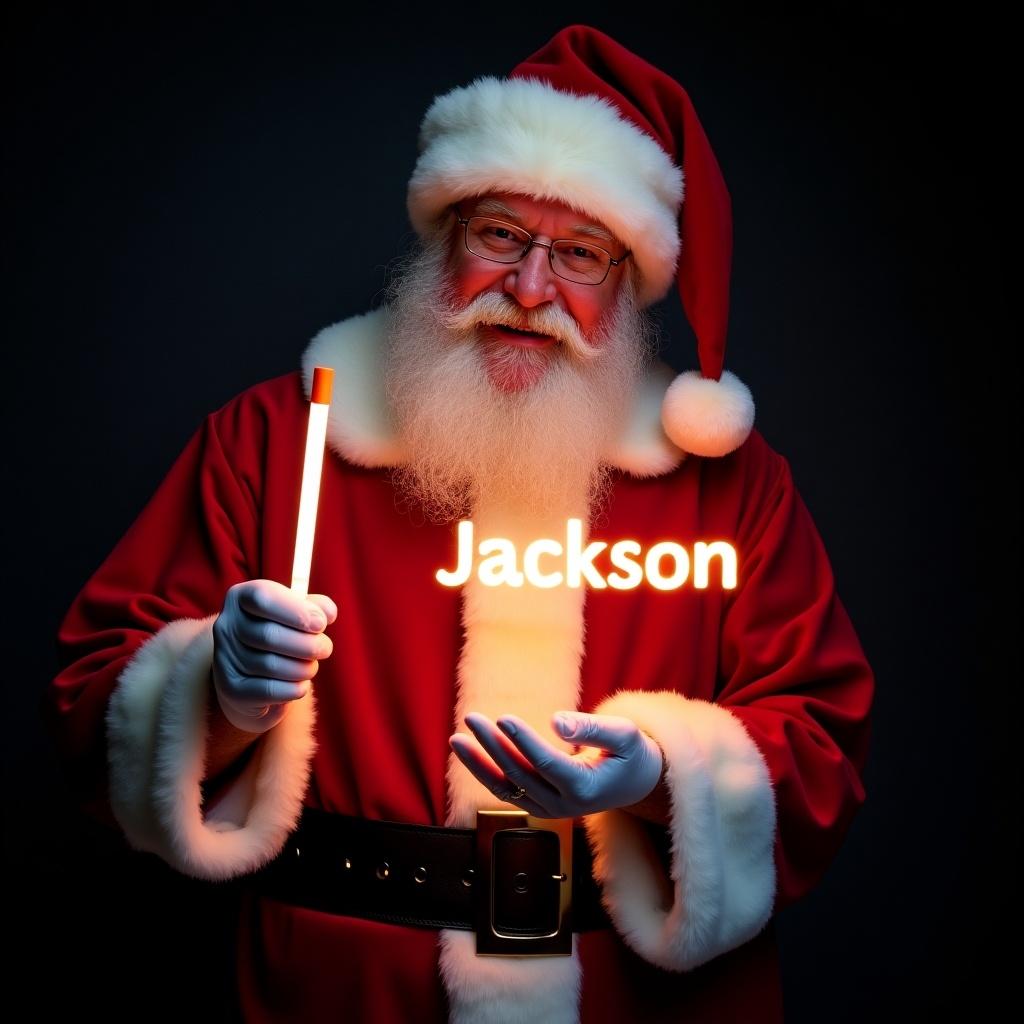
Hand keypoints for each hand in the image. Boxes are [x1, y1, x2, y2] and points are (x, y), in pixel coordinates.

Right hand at [211, 579, 336, 733]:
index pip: (264, 597)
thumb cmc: (280, 634)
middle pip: (269, 635)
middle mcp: (226, 625)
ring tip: (311, 666)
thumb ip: (314, 606)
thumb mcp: (295, 613)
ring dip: (304, 668)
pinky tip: (300, 684)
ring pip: (271, 665)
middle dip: (307, 644)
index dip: (297, 611)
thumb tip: (328, 612)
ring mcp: (224, 658)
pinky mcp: (231, 689)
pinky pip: (270, 690)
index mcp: (240, 597)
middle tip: (325, 648)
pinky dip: (294, 688)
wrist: (253, 675)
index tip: (322, 623)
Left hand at [449, 711, 663, 817]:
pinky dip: (485, 771)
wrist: (634, 783)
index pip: (546, 764)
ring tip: (457, 738)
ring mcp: (547, 809)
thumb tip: (556, 721)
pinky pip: (506, 790)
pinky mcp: (537, 805)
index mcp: (584, 789)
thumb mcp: (624, 734)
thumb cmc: (631, 753)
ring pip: (506, 786)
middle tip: (472, 718)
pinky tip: (468, 751)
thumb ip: (592, 728)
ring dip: (479, 762)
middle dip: (493, 744)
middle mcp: (562, 805)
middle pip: (520, 773)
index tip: (503, 718)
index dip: (524, 741)